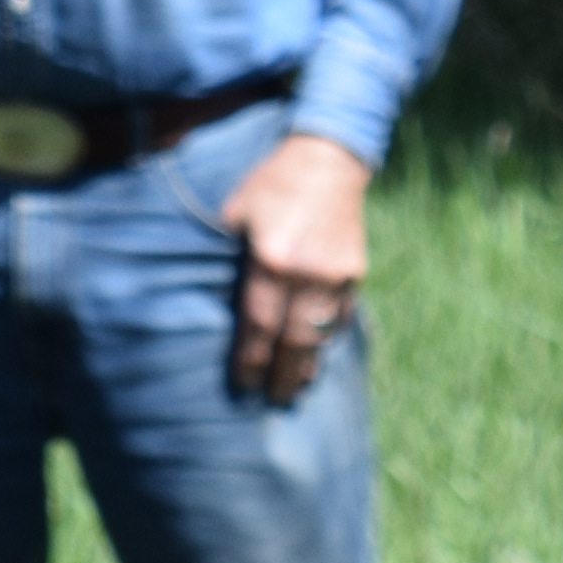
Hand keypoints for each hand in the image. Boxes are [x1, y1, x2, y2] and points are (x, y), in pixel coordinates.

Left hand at [221, 128, 371, 402]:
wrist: (326, 160)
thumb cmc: (267, 184)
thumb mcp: (231, 214)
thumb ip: (225, 258)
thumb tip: (207, 297)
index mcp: (273, 261)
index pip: (259, 326)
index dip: (251, 360)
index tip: (242, 386)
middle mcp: (310, 275)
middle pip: (296, 341)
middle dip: (283, 375)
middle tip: (271, 401)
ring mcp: (338, 276)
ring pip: (323, 333)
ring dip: (309, 364)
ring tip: (295, 389)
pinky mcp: (356, 273)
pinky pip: (341, 316)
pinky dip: (328, 339)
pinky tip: (316, 354)